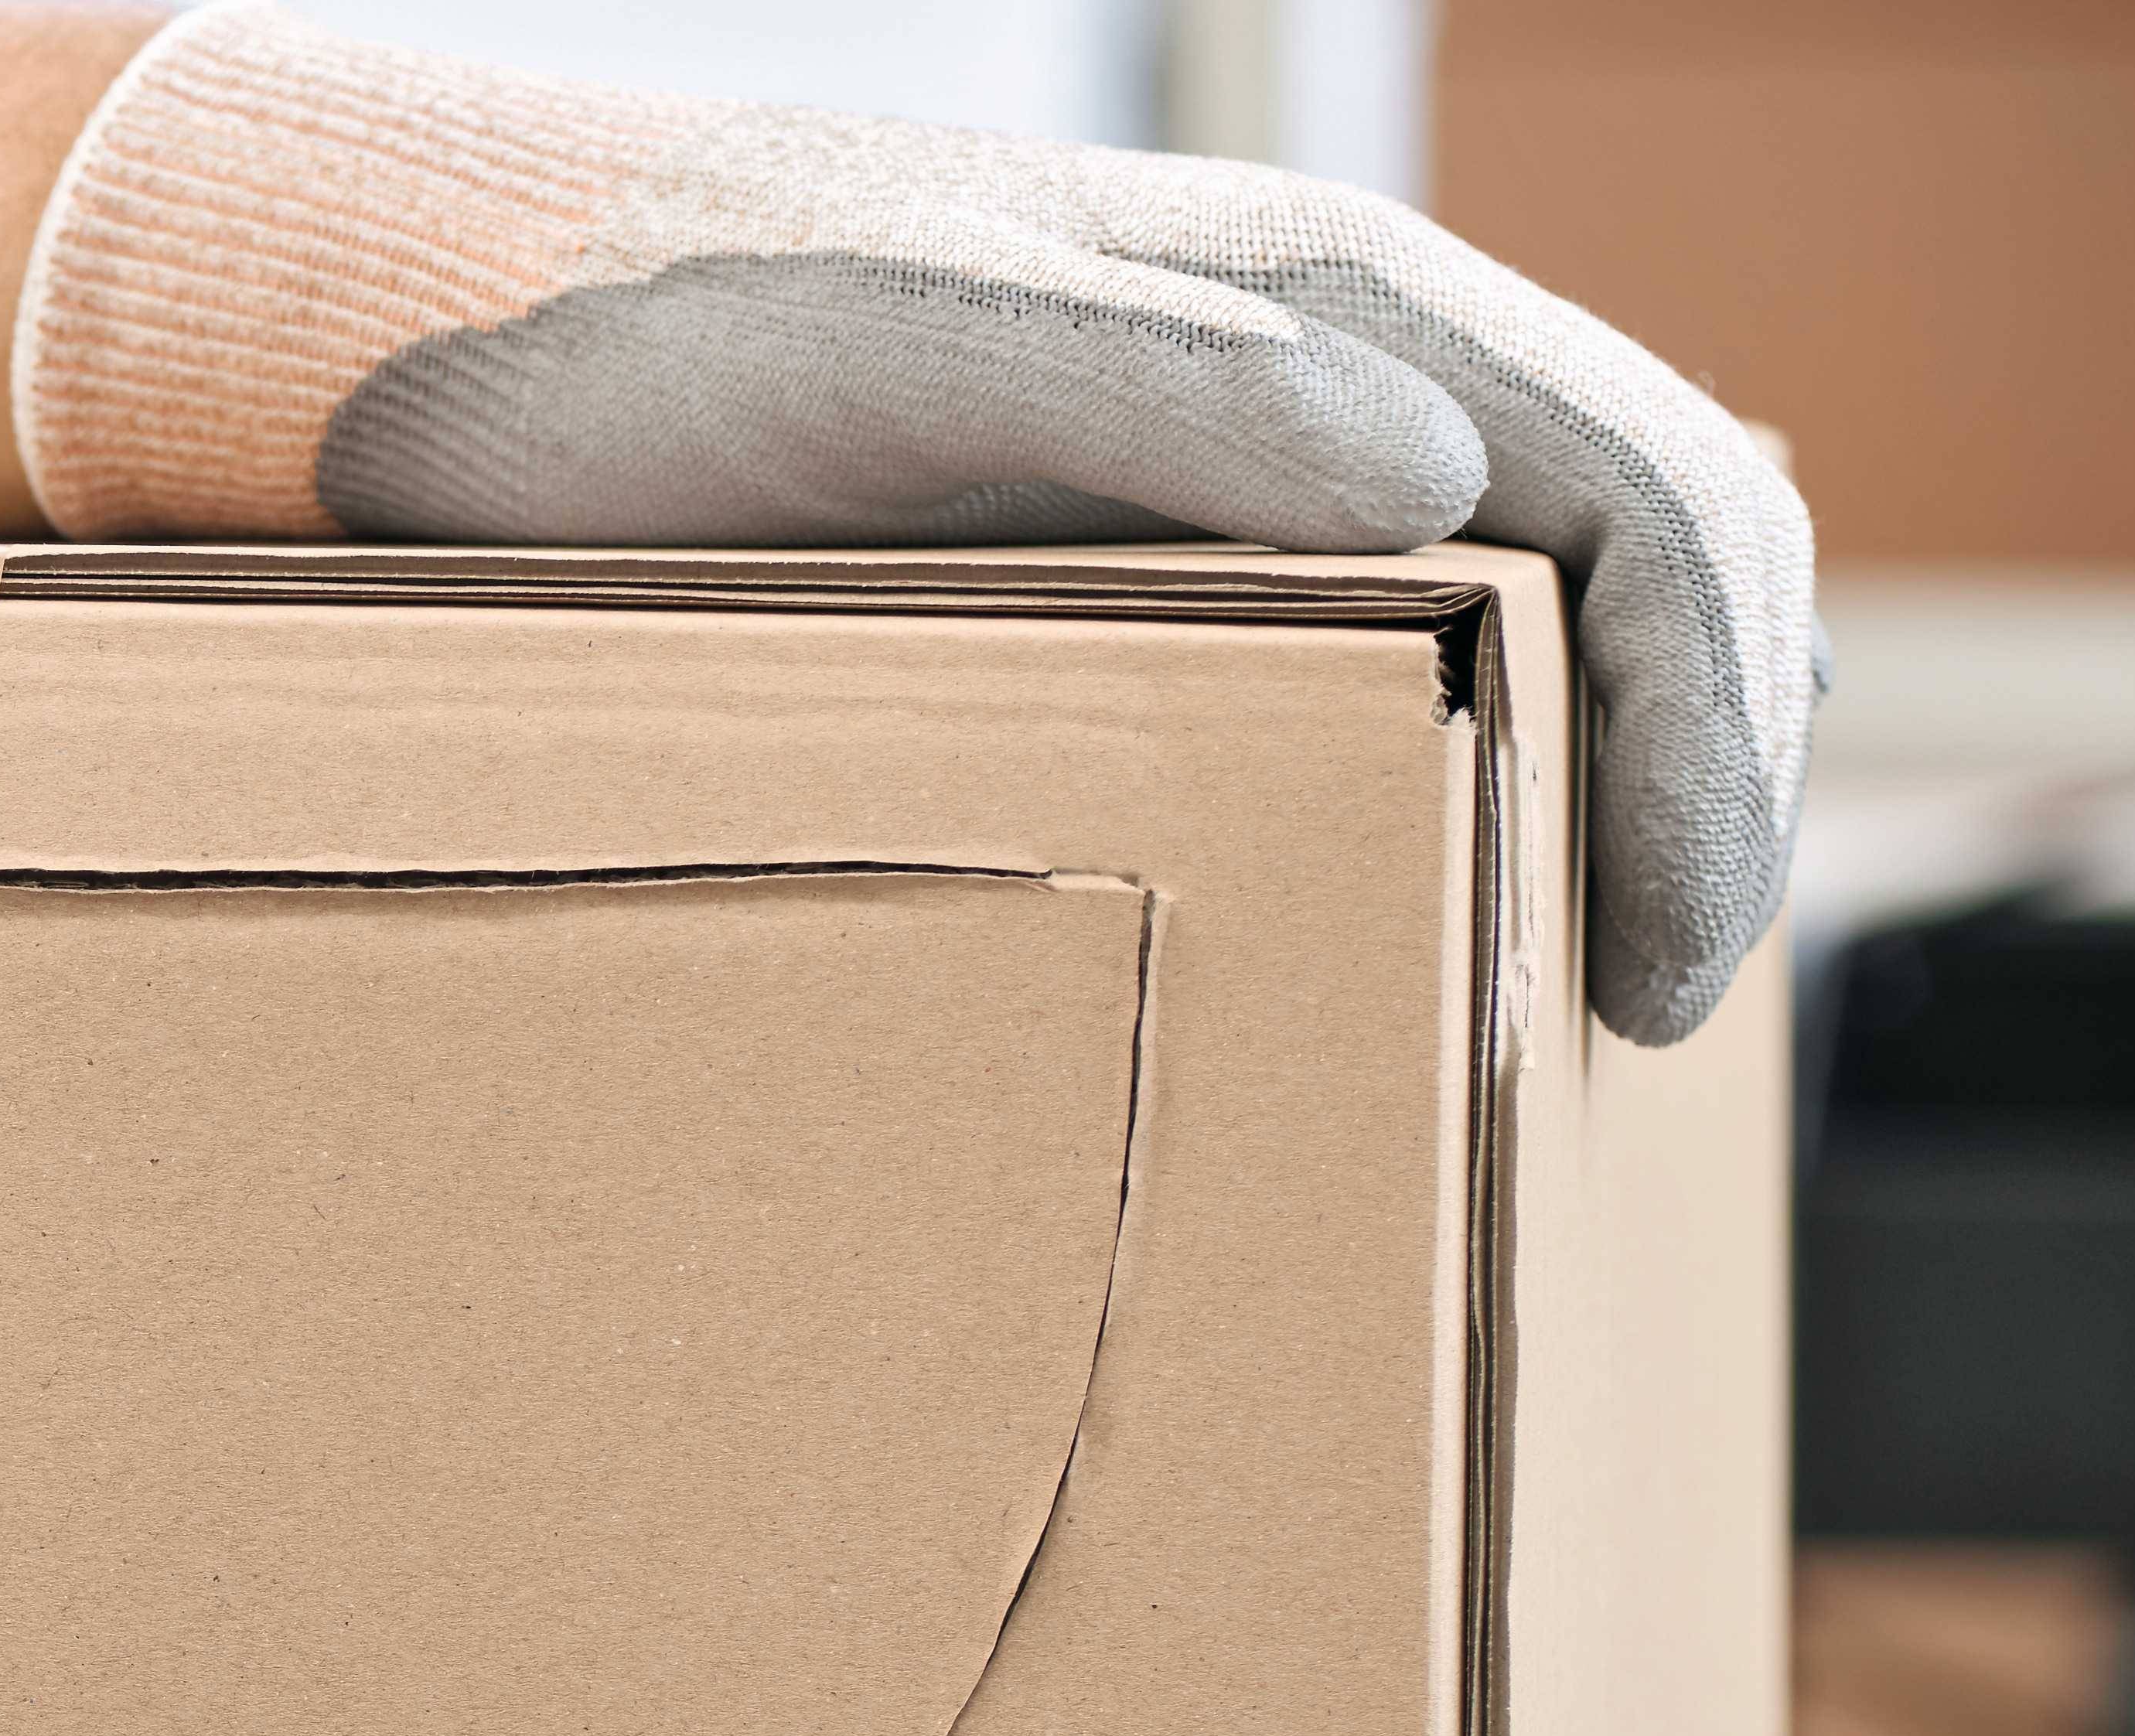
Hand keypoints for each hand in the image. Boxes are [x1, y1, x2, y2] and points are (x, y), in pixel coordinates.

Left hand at [14, 6, 1815, 1045]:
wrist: (423, 349)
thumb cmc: (625, 334)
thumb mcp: (869, 345)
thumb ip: (1131, 386)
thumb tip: (1431, 474)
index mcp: (1313, 304)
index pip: (1656, 497)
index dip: (1712, 735)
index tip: (1671, 969)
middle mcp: (1308, 374)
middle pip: (1648, 558)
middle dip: (1702, 783)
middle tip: (1654, 1032)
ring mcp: (1225, 471)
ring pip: (1542, 614)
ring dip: (1607, 792)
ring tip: (1579, 1007)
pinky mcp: (1125, 564)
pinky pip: (1387, 661)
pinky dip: (1463, 788)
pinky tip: (1423, 923)